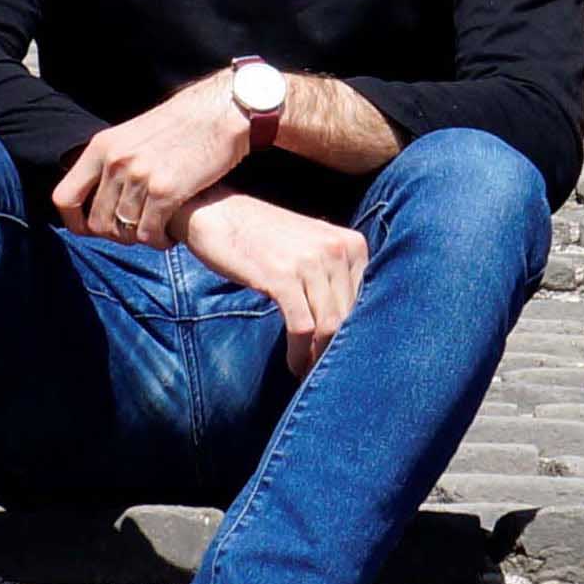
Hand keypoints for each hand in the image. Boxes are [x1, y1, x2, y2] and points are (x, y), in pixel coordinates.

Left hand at [49, 74, 251, 247]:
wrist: (220, 111)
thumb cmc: (182, 124)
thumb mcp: (133, 133)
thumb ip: (112, 160)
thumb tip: (96, 190)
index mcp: (102, 147)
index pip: (64, 197)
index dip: (74, 222)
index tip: (89, 230)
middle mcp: (115, 162)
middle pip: (96, 222)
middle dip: (115, 236)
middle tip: (135, 233)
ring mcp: (139, 177)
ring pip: (124, 231)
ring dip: (140, 238)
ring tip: (156, 232)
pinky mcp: (166, 191)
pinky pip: (149, 233)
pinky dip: (158, 241)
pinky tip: (169, 235)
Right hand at [182, 191, 367, 376]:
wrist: (215, 211)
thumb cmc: (261, 235)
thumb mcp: (309, 246)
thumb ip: (334, 276)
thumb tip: (346, 326)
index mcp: (352, 243)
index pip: (367, 302)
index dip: (355, 334)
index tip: (341, 356)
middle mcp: (338, 249)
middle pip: (350, 317)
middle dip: (337, 350)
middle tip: (324, 373)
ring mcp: (311, 262)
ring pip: (330, 326)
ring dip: (318, 357)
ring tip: (307, 372)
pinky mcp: (283, 277)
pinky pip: (302, 327)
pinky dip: (300, 353)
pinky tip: (293, 364)